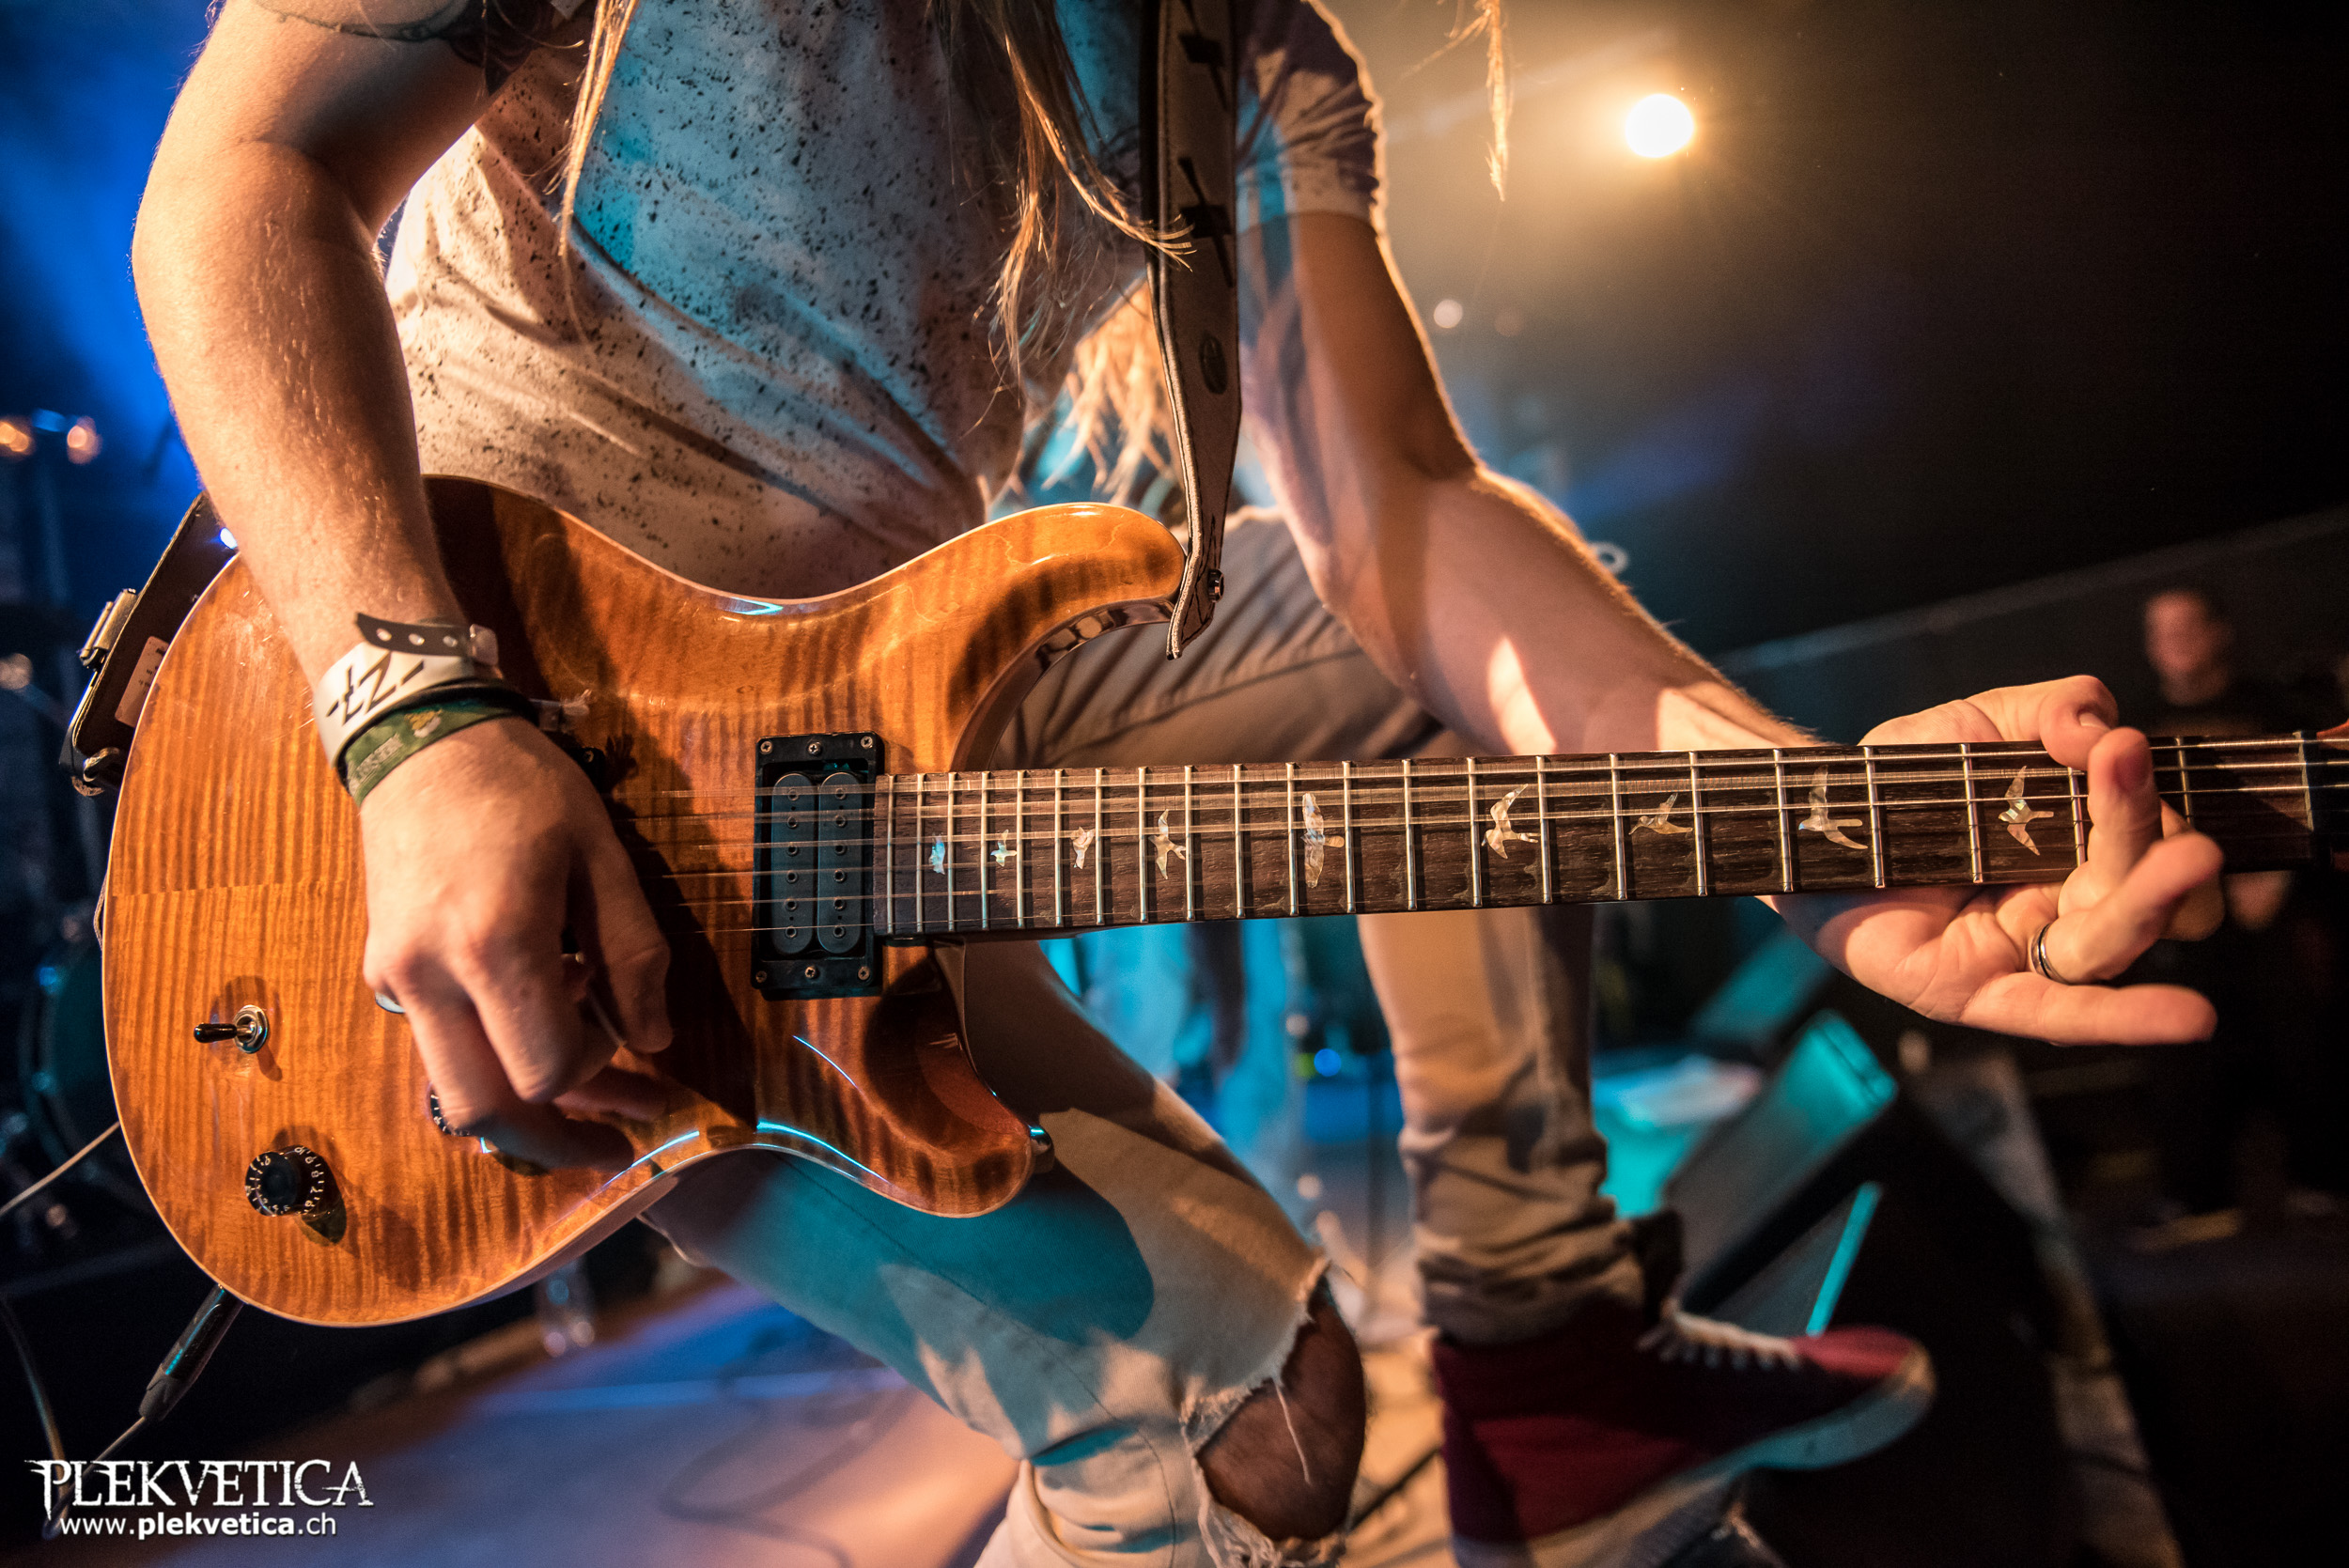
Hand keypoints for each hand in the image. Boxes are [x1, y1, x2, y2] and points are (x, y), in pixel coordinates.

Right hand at [359, 718, 671, 1167]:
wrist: (421, 741)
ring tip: (589, 1099)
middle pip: (483, 1111)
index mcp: (493, 946)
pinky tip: (534, 1021)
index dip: (601, 1072)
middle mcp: (429, 978)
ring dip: (522, 1107)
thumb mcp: (603, 859)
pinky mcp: (383, 973)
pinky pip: (437, 1047)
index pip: (546, 1068)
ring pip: (453, 1090)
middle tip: (615, 1145)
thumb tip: (653, 1039)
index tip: (633, 1041)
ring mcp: (395, 980)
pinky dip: (490, 1059)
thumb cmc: (524, 790)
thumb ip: (633, 955)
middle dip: (554, 1140)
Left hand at [1773, 676, 2223, 1044]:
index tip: (2123, 752)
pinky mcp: (1980, 991)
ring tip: (2190, 863)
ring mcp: (2024, 951)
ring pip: (2108, 943)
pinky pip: (2058, 1012)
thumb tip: (2101, 729)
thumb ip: (2052, 709)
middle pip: (2138, 892)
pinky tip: (2190, 1019)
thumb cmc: (1903, 780)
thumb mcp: (1979, 723)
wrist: (1812, 820)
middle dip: (2158, 855)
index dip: (2143, 800)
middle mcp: (2066, 904)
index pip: (2142, 834)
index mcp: (2080, 845)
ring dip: (2151, 906)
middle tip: (2168, 816)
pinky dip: (2123, 1018)